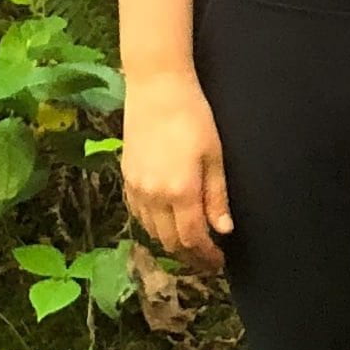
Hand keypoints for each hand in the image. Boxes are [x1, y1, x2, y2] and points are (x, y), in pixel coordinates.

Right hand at [120, 73, 233, 273]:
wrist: (156, 87)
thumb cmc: (193, 116)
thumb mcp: (214, 155)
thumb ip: (217, 196)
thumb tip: (223, 230)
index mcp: (180, 191)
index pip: (192, 239)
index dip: (206, 256)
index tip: (219, 262)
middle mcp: (154, 196)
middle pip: (170, 242)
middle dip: (190, 257)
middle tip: (207, 261)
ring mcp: (136, 188)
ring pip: (152, 232)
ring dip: (171, 243)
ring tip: (190, 245)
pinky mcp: (126, 177)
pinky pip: (138, 214)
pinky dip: (153, 227)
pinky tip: (166, 224)